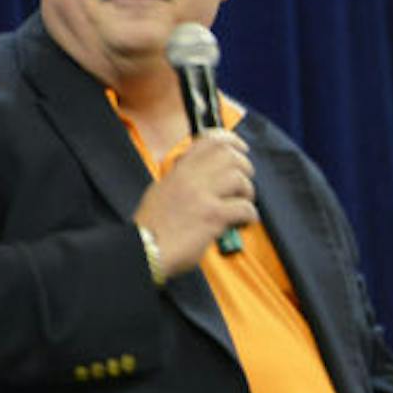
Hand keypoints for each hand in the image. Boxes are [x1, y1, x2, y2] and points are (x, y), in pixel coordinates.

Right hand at [133, 131, 255, 276]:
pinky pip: (243, 207)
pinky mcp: (212, 216)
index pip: (209, 141)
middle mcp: (189, 178)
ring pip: (239, 178)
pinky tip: (244, 221)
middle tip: (244, 184)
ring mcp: (201, 195)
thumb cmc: (152, 229)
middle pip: (229, 156)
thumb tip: (205, 176)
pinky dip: (249, 214)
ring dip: (248, 192)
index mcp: (178, 171)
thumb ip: (182, 180)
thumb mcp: (161, 192)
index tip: (241, 149)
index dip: (231, 141)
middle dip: (244, 167)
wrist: (142, 251)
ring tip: (243, 203)